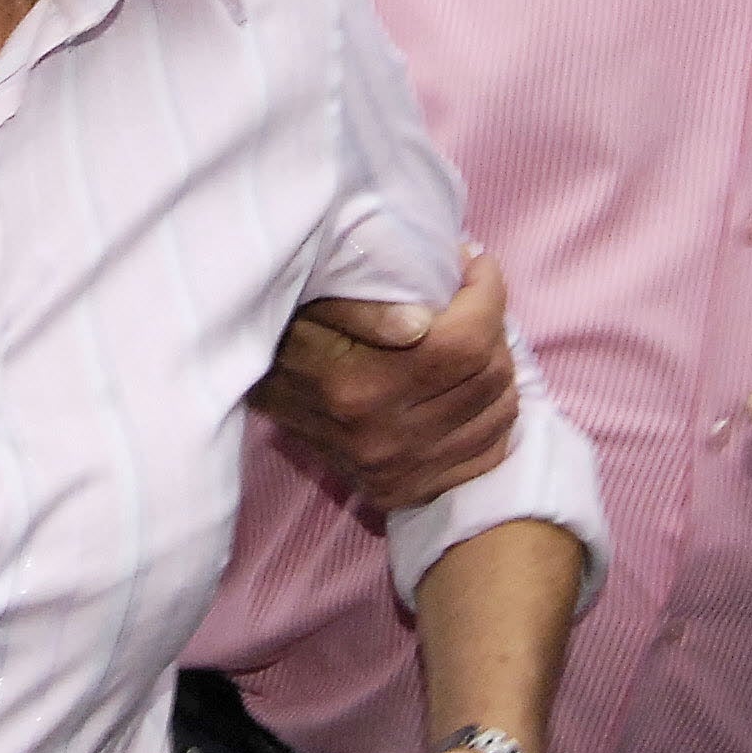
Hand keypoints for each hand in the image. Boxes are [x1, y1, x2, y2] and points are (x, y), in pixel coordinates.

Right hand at [250, 245, 518, 509]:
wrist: (252, 395)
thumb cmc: (286, 336)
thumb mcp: (309, 307)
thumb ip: (361, 310)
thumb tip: (422, 322)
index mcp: (358, 385)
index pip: (463, 342)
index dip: (486, 293)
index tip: (474, 264)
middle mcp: (383, 437)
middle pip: (487, 372)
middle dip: (493, 322)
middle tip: (472, 298)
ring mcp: (400, 469)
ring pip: (499, 409)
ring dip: (498, 362)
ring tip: (472, 336)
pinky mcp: (411, 488)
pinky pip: (491, 448)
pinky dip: (495, 410)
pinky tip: (471, 384)